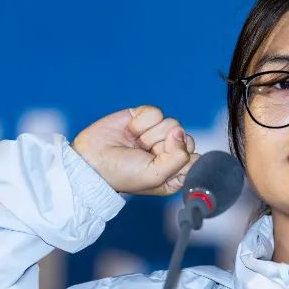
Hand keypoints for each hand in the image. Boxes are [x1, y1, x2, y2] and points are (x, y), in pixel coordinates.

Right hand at [71, 106, 198, 195]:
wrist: (92, 160)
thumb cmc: (122, 174)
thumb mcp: (155, 176)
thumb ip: (177, 159)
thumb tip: (180, 132)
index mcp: (175, 172)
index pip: (196, 159)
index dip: (182, 159)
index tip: (162, 165)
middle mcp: (168, 152)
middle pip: (186, 139)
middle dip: (165, 146)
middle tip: (146, 155)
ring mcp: (157, 134)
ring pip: (172, 123)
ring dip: (150, 135)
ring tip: (135, 144)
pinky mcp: (144, 118)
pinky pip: (155, 112)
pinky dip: (141, 122)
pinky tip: (130, 132)